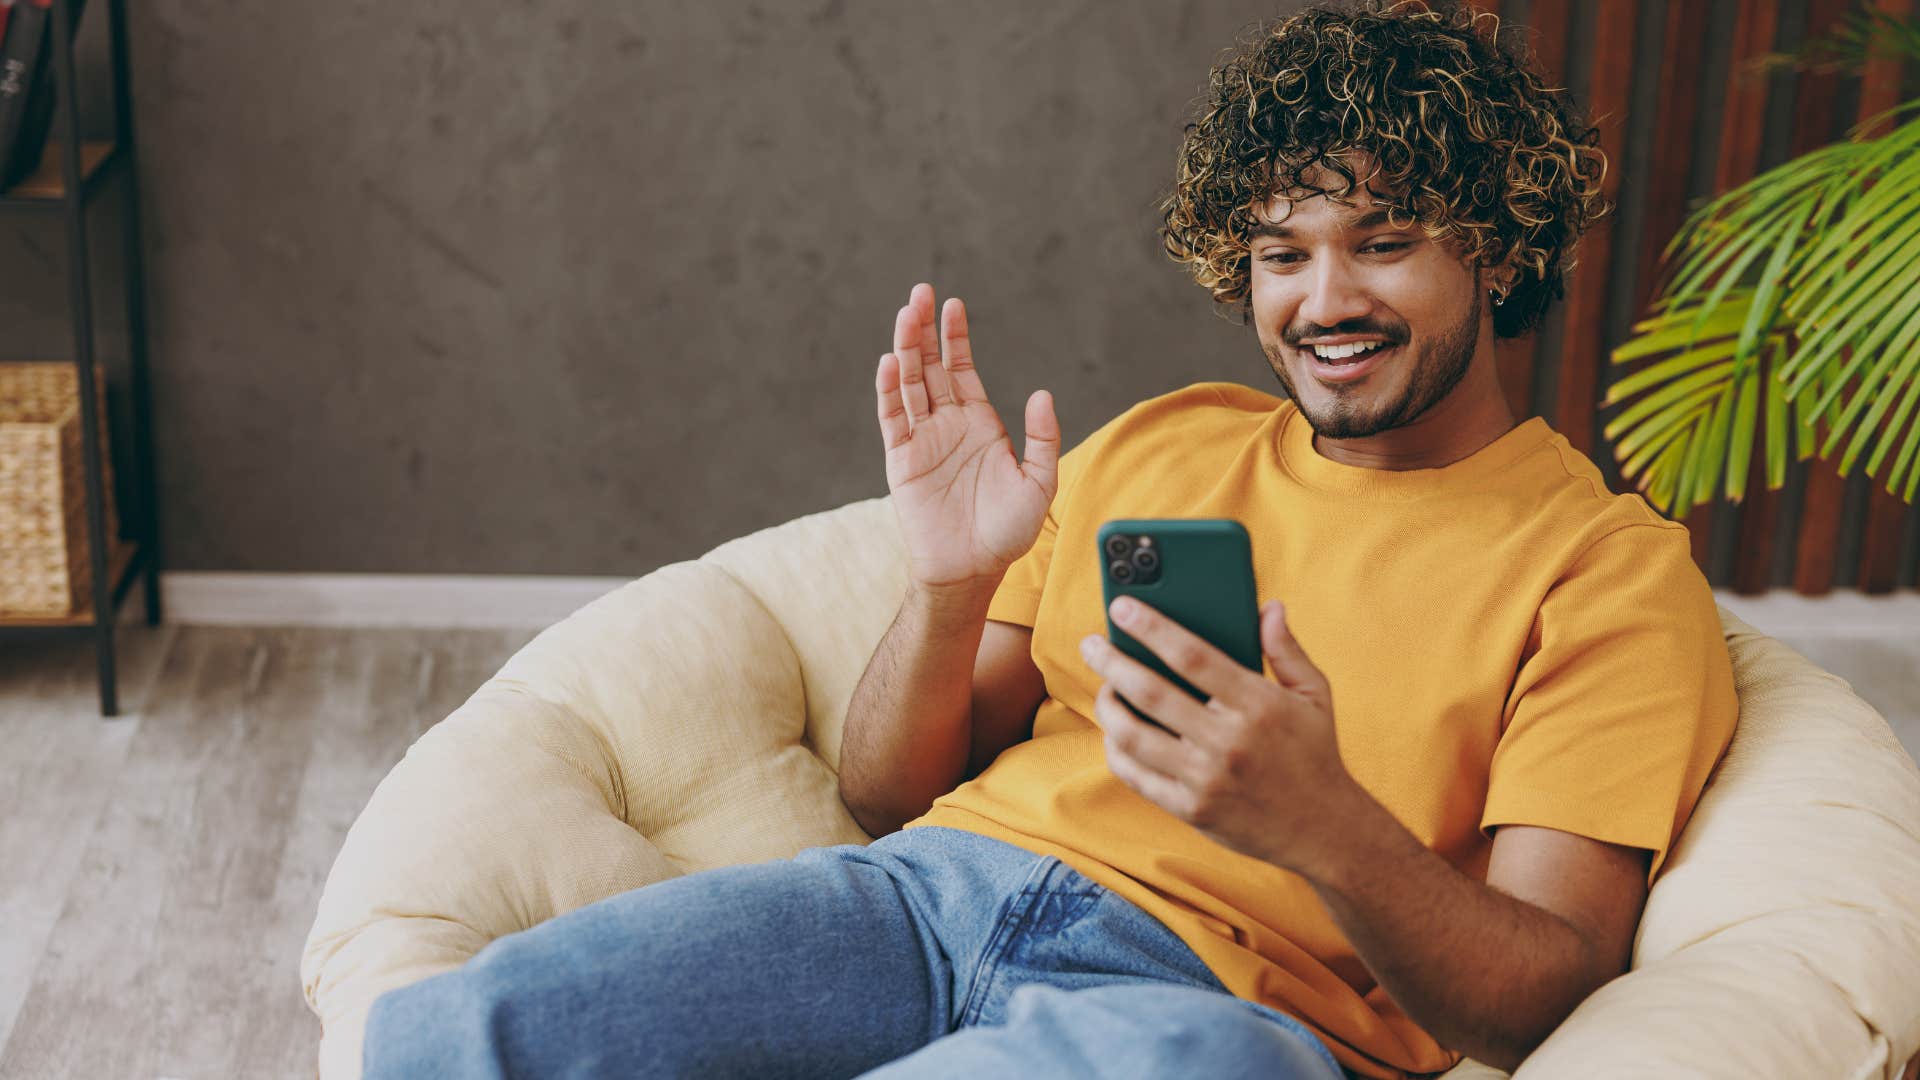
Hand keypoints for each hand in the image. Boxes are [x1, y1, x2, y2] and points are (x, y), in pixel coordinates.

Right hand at [875, 283, 1060, 594]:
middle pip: (929, 366)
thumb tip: (1041, 394)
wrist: (972, 569)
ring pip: (908, 384)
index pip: (961, 368)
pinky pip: (892, 419)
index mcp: (978, 422)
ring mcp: (921, 440)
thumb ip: (1042, 439)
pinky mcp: (901, 460)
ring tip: (905, 315)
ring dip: (905, 349)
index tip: (953, 304)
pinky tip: (889, 363)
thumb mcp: (1038, 483)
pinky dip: (889, 391)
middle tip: (920, 293)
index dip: (956, 336)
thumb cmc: (1007, 532)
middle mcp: (946, 424)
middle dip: (924, 330)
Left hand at [1077, 595, 1364, 876]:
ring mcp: (1206, 779)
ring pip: (1134, 737)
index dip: (1152, 629)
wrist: (1324, 830)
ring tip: (1104, 687)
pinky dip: (1116, 750)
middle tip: (1091, 644)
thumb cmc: (1314, 754)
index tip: (1122, 608)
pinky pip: (1136, 776)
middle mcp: (1228, 742)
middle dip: (1112, 663)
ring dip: (1108, 707)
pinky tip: (1115, 731)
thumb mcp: (1314, 696)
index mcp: (1258, 705)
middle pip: (1151, 694)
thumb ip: (1286, 650)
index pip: (1193, 656)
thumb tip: (1268, 607)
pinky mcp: (1191, 810)